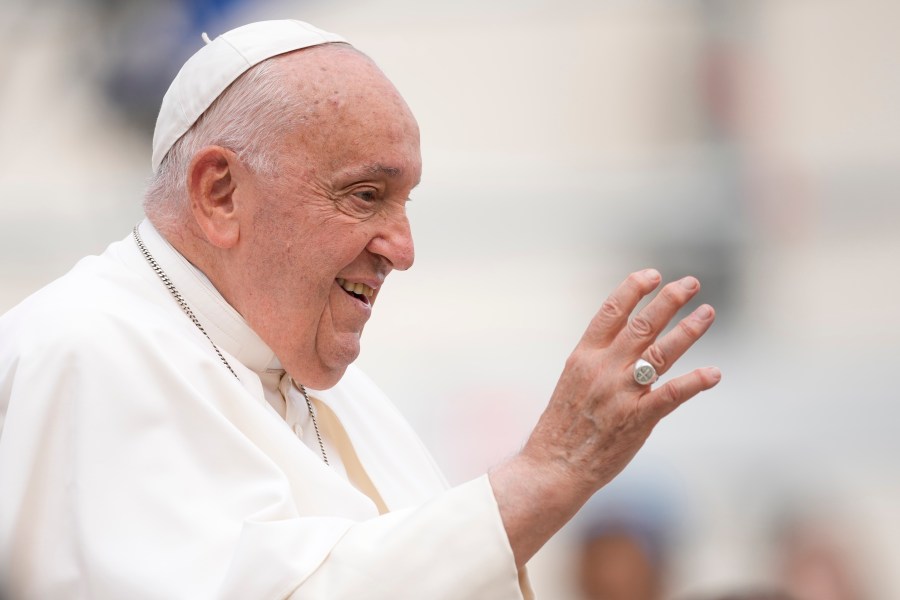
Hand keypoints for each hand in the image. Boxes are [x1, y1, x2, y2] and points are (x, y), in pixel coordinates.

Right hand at [489, 269, 720, 565]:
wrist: (553, 466)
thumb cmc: (561, 427)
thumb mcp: (572, 382)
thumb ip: (598, 360)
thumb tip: (624, 340)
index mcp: (583, 356)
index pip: (611, 311)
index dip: (634, 289)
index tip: (653, 274)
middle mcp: (603, 369)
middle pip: (642, 325)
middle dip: (669, 299)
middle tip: (691, 283)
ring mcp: (621, 394)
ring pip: (661, 352)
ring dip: (689, 330)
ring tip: (707, 312)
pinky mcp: (638, 420)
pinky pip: (671, 395)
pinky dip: (695, 382)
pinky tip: (714, 373)